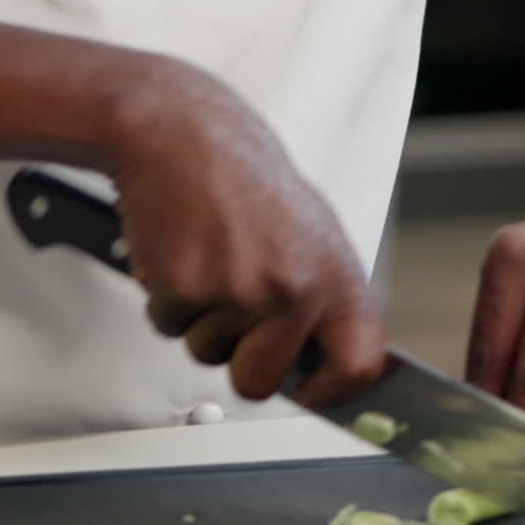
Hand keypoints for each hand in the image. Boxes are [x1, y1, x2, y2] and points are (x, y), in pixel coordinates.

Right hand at [104, 57, 385, 405]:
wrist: (182, 133)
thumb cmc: (243, 176)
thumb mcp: (312, 230)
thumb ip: (323, 295)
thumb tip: (329, 355)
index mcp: (335, 274)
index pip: (359, 364)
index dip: (333, 390)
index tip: (312, 390)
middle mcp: (293, 288)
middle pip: (261, 381)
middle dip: (239, 358)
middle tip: (233, 306)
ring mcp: (238, 292)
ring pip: (208, 354)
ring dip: (200, 320)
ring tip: (210, 258)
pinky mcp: (184, 288)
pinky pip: (168, 327)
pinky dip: (165, 298)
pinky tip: (182, 251)